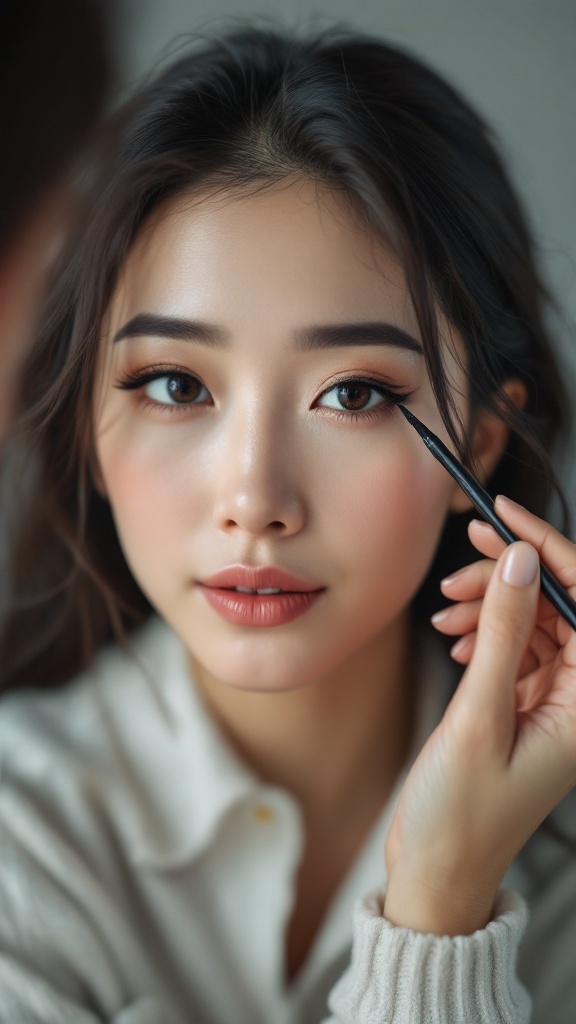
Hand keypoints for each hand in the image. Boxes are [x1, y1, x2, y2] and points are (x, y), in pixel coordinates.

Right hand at [383, 495, 575, 936]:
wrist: (437, 871)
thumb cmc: (460, 817)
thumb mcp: (478, 718)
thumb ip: (502, 634)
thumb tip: (518, 563)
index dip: (550, 552)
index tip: (508, 518)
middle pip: (558, 607)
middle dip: (512, 575)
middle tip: (466, 556)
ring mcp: (551, 703)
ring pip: (532, 622)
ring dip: (491, 603)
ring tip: (447, 607)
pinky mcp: (523, 706)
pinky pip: (513, 647)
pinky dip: (483, 631)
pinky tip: (454, 635)